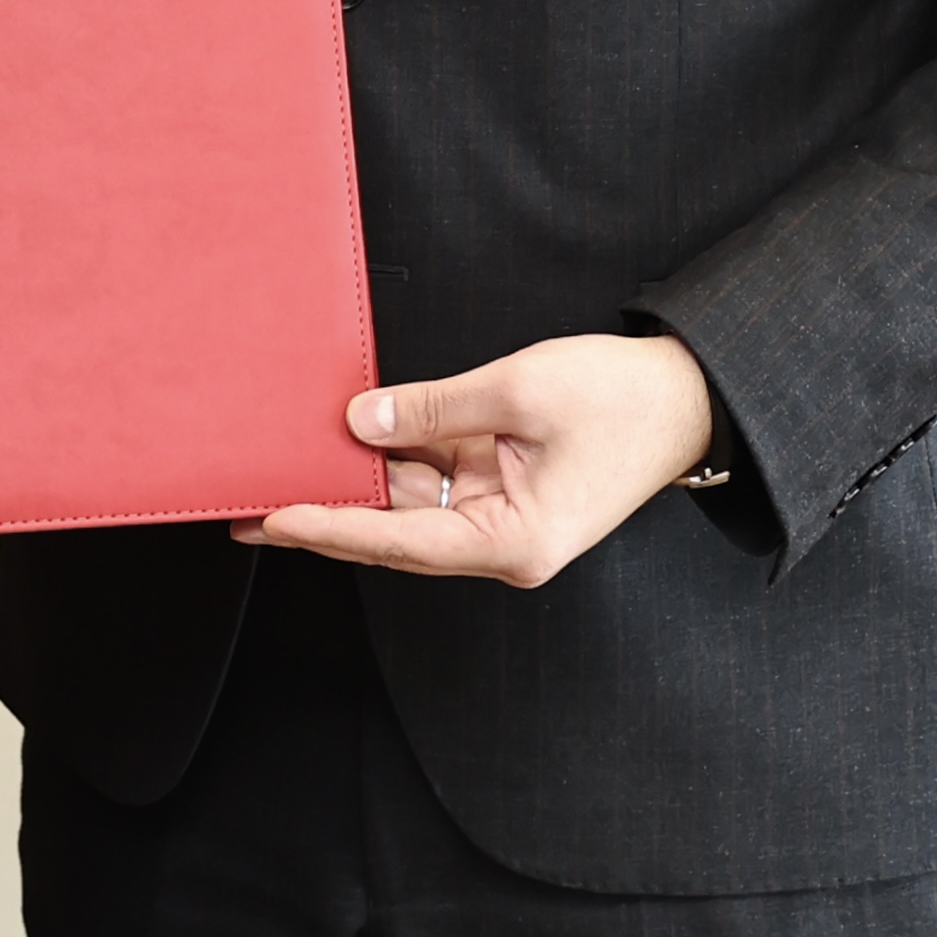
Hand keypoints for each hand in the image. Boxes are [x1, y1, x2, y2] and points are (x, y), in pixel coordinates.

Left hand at [235, 333, 718, 589]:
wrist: (689, 397)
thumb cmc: (620, 400)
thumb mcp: (519, 391)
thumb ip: (433, 409)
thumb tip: (360, 421)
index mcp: (513, 543)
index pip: (398, 542)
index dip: (328, 527)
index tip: (270, 518)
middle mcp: (503, 545)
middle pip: (395, 533)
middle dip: (325, 512)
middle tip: (247, 503)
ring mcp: (503, 518)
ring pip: (410, 504)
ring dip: (356, 481)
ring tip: (283, 461)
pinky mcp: (504, 489)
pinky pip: (435, 478)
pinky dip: (394, 456)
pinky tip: (346, 435)